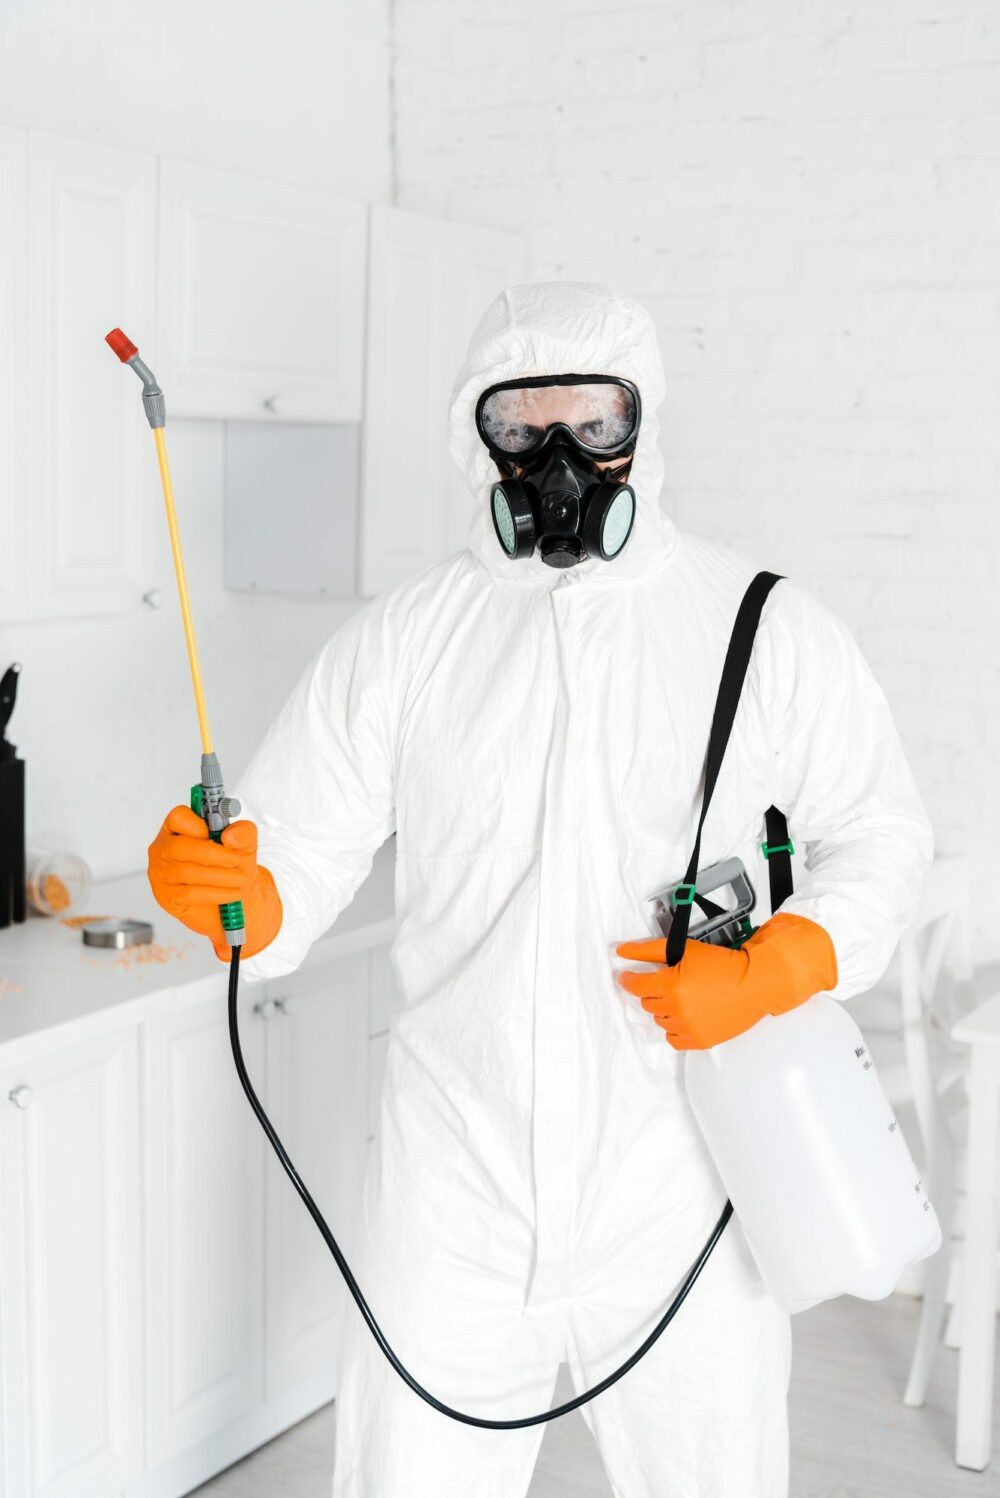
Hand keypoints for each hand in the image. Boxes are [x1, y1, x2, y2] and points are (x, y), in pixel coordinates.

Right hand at [147, 805, 282, 960]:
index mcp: (178, 828)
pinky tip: (231, 893)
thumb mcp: (244, 846)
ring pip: (186, 872)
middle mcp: (164, 848)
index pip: (178, 817)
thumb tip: (231, 834)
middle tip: (237, 861)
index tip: (220, 837)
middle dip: (215, 855)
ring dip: (219, 876)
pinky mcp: (167, 896)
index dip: (199, 826)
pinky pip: (189, 894)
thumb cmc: (230, 867)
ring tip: (240, 878)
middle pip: (179, 847)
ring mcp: (161, 873)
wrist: (233, 899)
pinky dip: (216, 893)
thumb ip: (243, 833)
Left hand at [615, 912, 837, 1049]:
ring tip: (687, 997)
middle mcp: (677, 1010)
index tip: (629, 977)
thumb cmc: (724, 965)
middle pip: (648, 1002)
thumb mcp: (684, 950)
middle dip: (655, 991)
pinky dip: (676, 1028)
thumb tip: (623, 950)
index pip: (636, 985)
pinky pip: (673, 1039)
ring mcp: (688, 1028)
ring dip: (667, 1009)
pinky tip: (688, 1015)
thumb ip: (649, 950)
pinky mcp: (699, 1041)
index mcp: (671, 985)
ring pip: (660, 1020)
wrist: (754, 984)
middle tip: (673, 982)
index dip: (630, 979)